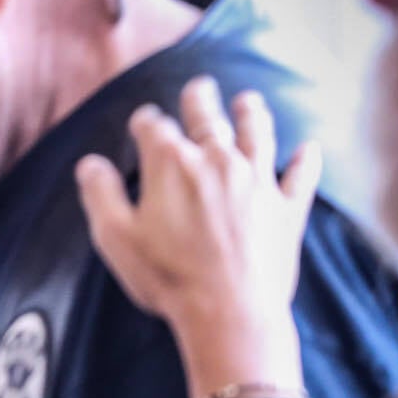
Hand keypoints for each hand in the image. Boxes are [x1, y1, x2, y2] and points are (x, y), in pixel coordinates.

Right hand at [76, 78, 319, 394]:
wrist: (228, 310)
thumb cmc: (168, 275)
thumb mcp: (115, 237)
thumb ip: (100, 194)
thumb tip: (90, 164)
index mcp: (170, 164)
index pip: (153, 126)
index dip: (145, 121)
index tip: (143, 122)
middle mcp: (216, 160)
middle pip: (207, 118)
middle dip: (199, 99)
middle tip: (200, 88)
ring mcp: (256, 181)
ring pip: (257, 134)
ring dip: (252, 114)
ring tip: (248, 101)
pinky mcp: (286, 207)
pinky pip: (299, 176)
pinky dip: (304, 160)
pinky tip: (307, 148)